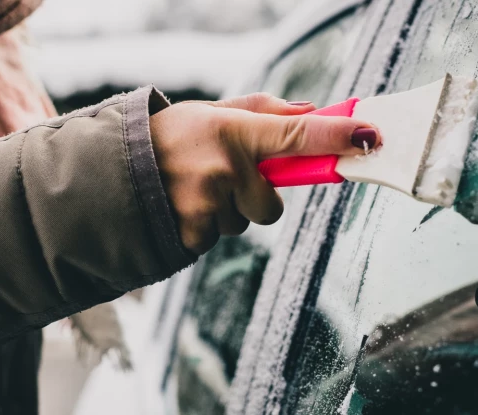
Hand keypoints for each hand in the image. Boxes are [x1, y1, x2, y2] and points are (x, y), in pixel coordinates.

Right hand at [150, 93, 380, 253]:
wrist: (107, 172)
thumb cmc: (168, 138)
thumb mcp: (210, 113)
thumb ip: (262, 113)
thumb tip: (313, 113)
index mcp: (231, 131)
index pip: (297, 134)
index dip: (337, 138)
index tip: (370, 137)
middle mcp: (224, 169)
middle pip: (270, 203)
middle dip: (252, 197)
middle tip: (219, 179)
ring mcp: (208, 206)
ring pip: (241, 224)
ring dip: (224, 213)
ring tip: (191, 191)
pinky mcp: (193, 235)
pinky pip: (217, 239)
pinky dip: (203, 229)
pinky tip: (180, 209)